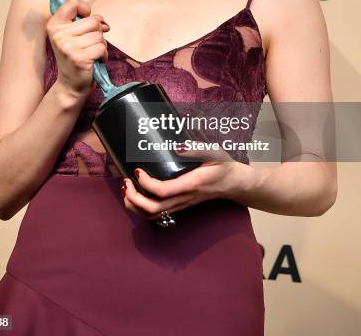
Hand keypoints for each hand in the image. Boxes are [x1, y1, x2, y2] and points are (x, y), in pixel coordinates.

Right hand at [46, 0, 109, 97]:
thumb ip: (85, 22)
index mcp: (54, 25)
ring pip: (99, 35)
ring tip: (91, 53)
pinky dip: (103, 55)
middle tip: (88, 45)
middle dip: (97, 33)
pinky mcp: (78, 58)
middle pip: (92, 20)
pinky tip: (94, 61)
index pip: (73, 2)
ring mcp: (67, 46)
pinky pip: (101, 47)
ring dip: (101, 45)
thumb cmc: (75, 56)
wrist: (71, 84)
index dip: (85, 10)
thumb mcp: (74, 35)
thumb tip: (103, 22)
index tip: (85, 21)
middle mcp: (58, 34)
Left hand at [121, 146, 257, 219]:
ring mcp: (181, 205)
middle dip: (133, 197)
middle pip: (153, 209)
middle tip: (126, 181)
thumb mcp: (214, 152)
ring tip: (126, 189)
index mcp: (191, 184)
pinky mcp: (179, 205)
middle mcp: (184, 199)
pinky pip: (157, 214)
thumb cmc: (224, 166)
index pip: (163, 192)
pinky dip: (141, 208)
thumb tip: (177, 145)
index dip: (146, 184)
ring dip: (134, 205)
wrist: (234, 183)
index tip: (137, 170)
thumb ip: (196, 149)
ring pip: (153, 215)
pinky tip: (137, 194)